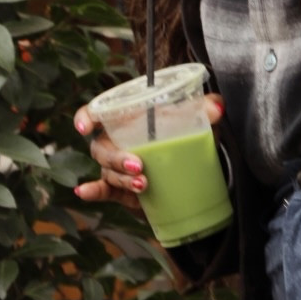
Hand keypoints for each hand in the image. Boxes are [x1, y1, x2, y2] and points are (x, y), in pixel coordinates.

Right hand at [71, 95, 224, 214]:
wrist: (193, 168)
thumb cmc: (185, 135)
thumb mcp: (197, 122)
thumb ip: (206, 110)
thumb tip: (217, 107)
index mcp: (129, 118)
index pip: (100, 112)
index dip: (87, 116)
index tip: (85, 126)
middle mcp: (118, 140)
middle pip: (103, 147)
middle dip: (117, 158)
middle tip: (139, 165)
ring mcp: (118, 166)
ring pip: (108, 171)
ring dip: (121, 178)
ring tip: (143, 184)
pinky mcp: (122, 189)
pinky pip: (103, 190)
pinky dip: (93, 192)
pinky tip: (83, 192)